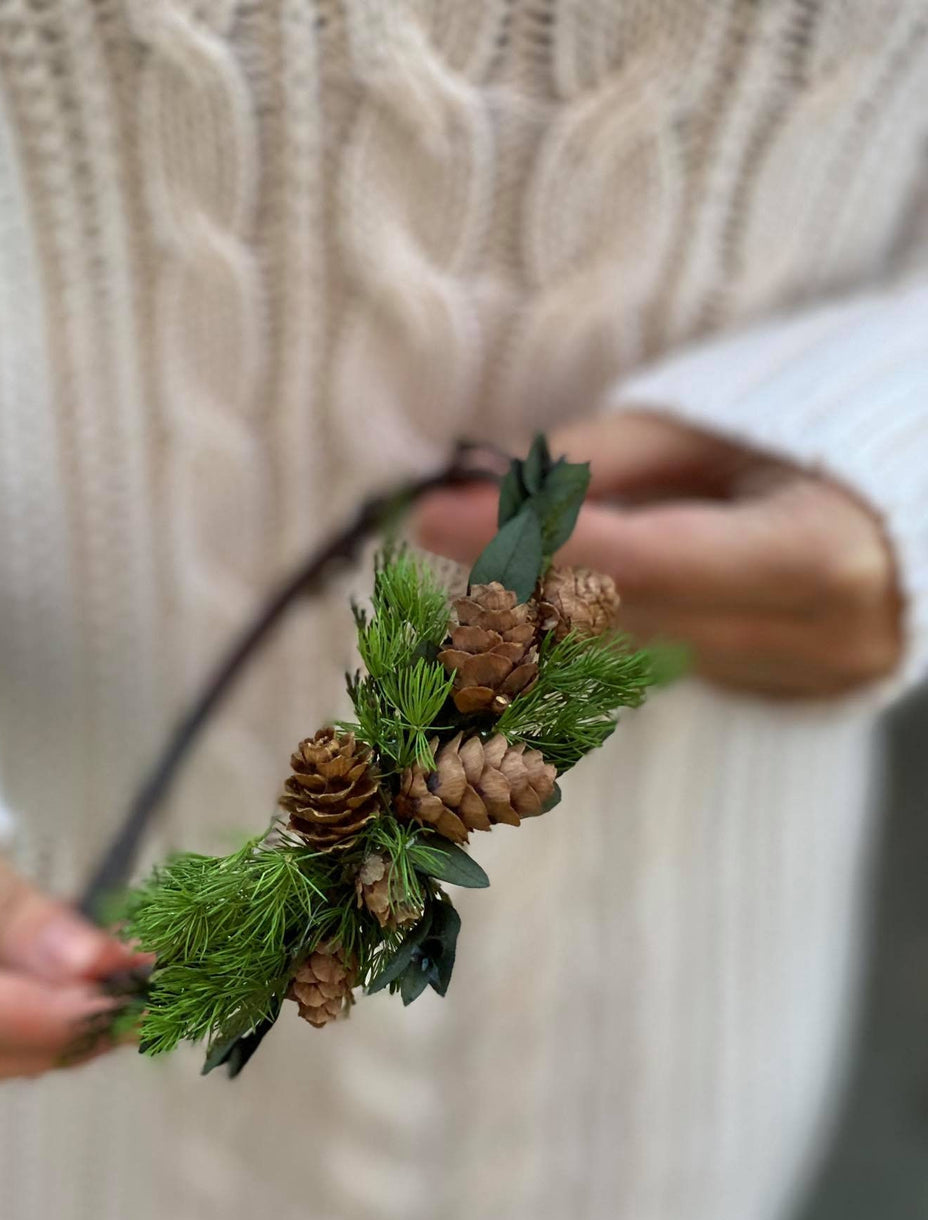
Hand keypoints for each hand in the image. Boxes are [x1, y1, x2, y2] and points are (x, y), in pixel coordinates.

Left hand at [417, 411, 901, 697]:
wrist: (919, 509)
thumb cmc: (812, 438)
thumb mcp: (717, 426)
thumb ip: (609, 461)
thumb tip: (488, 492)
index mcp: (816, 553)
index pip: (646, 562)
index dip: (533, 542)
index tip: (435, 516)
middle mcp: (816, 639)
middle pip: (627, 621)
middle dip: (522, 578)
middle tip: (441, 530)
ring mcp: (804, 681)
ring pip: (635, 658)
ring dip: (551, 613)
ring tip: (494, 558)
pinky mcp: (786, 699)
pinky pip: (667, 672)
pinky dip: (604, 636)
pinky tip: (561, 600)